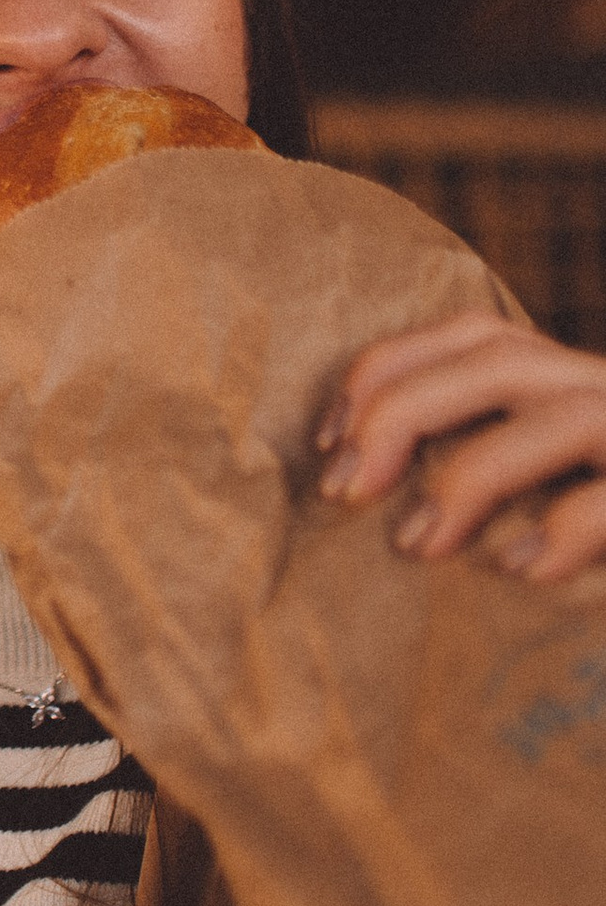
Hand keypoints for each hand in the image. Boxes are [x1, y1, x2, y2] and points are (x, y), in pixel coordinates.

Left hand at [319, 311, 605, 581]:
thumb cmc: (599, 516)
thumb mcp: (553, 479)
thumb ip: (496, 465)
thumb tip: (391, 511)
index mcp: (574, 380)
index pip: (474, 335)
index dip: (389, 369)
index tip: (327, 439)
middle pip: (500, 361)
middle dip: (404, 413)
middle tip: (343, 491)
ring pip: (567, 418)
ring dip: (472, 476)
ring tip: (416, 544)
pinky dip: (565, 528)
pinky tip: (519, 570)